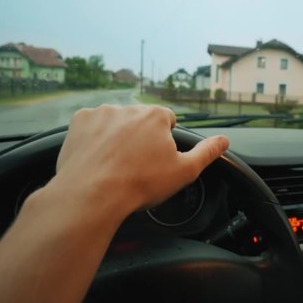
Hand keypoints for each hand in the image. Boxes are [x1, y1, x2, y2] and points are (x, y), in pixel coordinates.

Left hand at [50, 104, 228, 221]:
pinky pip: (91, 126)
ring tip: (114, 164)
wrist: (92, 194)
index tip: (157, 159)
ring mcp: (101, 113)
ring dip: (116, 136)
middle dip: (140, 137)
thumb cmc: (139, 184)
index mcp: (155, 116)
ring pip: (115, 122)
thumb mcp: (184, 172)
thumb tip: (224, 141)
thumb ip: (207, 153)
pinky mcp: (79, 121)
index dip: (164, 141)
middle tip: (136, 165)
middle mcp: (129, 108)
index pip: (167, 120)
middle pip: (140, 120)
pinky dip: (94, 137)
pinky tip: (97, 158)